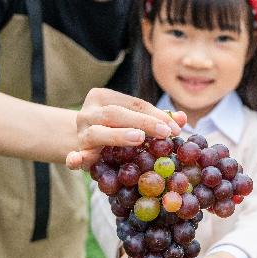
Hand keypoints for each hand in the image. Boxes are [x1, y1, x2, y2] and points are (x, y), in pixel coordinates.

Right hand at [66, 88, 186, 169]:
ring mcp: (80, 133)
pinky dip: (75, 158)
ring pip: (97, 132)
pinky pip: (74, 156)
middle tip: (164, 133)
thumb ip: (156, 118)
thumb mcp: (133, 119)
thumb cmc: (114, 128)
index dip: (156, 115)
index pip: (134, 103)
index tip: (175, 128)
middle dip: (143, 122)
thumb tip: (183, 118)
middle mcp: (89, 112)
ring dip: (118, 135)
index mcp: (103, 97)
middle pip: (116, 114)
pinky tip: (78, 160)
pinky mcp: (76, 153)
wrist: (81, 142)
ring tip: (139, 138)